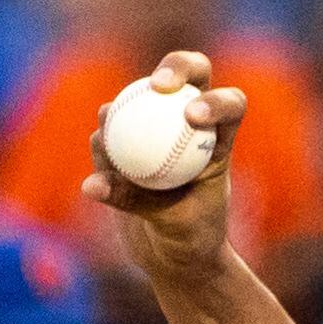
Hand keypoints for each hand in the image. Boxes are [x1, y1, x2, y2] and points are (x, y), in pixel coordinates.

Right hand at [82, 50, 246, 284]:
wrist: (174, 256)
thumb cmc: (190, 241)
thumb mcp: (173, 227)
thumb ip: (134, 202)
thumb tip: (91, 184)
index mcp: (220, 143)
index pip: (231, 106)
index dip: (217, 101)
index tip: (193, 118)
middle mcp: (190, 126)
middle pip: (189, 77)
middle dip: (176, 67)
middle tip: (157, 86)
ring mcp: (156, 129)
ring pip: (136, 103)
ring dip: (119, 118)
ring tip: (107, 148)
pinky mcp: (126, 143)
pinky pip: (107, 135)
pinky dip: (100, 148)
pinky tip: (98, 175)